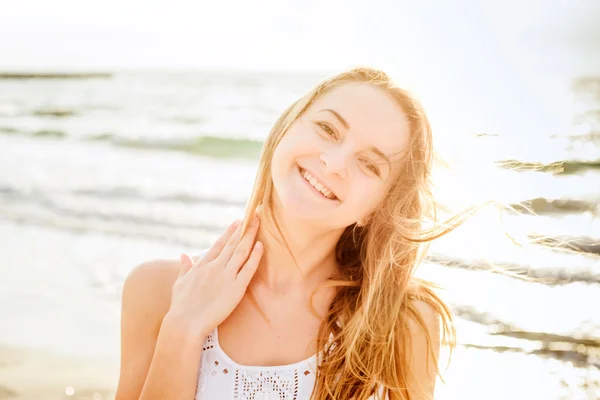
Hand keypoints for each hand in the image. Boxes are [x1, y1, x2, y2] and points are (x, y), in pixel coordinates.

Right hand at [167, 215, 262, 335]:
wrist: (185, 323)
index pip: (219, 244)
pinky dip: (255, 256)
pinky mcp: (235, 288)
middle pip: (232, 244)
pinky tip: (261, 245)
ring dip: (250, 236)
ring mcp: (226, 276)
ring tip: (258, 223)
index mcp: (202, 265)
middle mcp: (215, 267)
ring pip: (241, 251)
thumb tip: (183, 255)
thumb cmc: (180, 307)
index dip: (229, 232)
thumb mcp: (179, 283)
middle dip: (244, 229)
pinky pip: (248, 269)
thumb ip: (184, 268)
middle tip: (253, 216)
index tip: (238, 222)